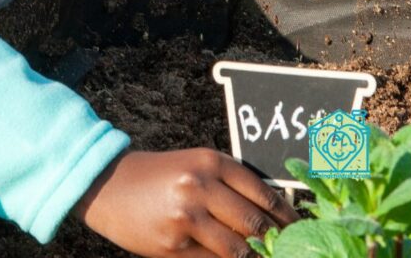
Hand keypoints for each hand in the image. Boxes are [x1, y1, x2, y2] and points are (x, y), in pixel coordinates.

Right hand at [73, 149, 297, 257]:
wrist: (109, 184)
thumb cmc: (158, 174)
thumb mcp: (193, 165)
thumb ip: (228, 184)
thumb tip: (272, 215)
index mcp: (209, 161)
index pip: (263, 194)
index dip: (288, 218)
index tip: (301, 231)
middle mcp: (200, 186)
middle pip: (255, 225)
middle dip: (276, 244)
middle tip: (290, 252)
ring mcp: (186, 217)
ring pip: (238, 250)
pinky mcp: (172, 246)